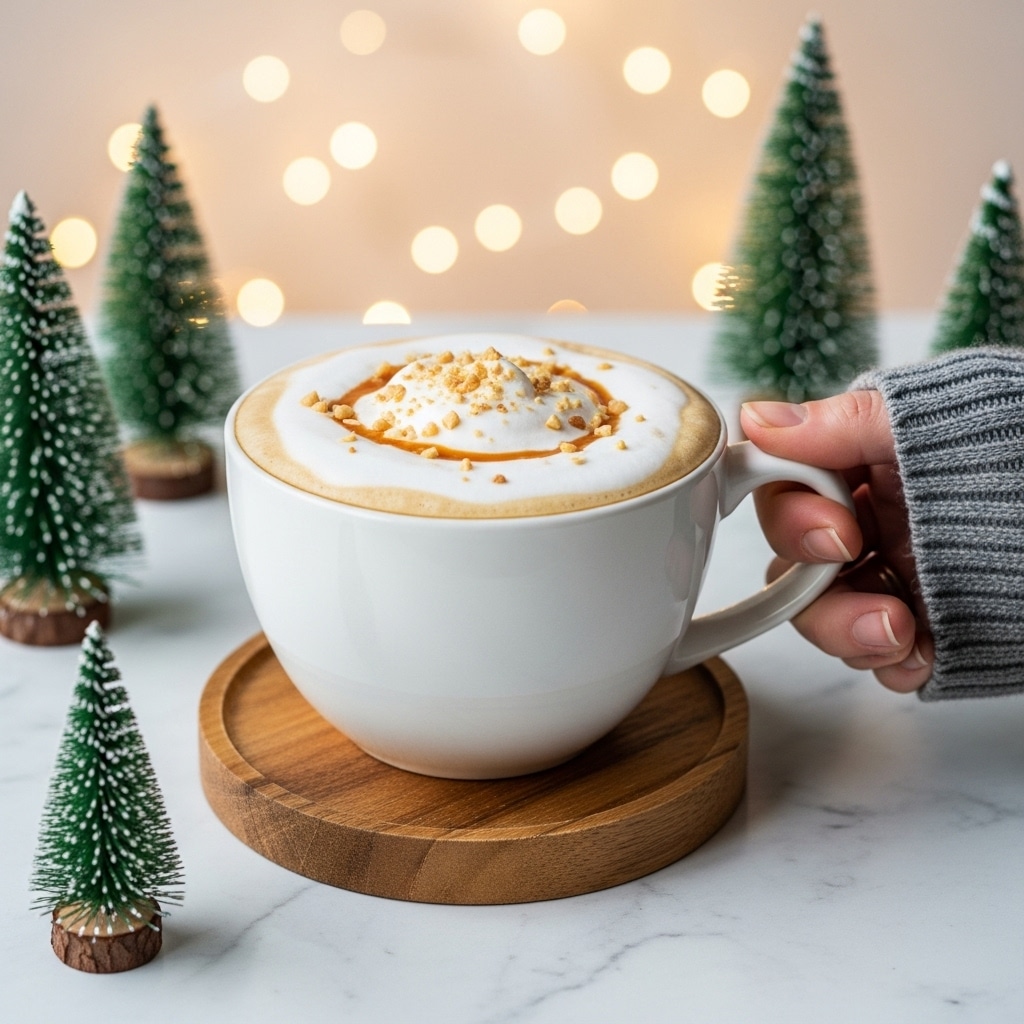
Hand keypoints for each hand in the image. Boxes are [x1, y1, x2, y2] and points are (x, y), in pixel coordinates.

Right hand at [741, 391, 932, 692]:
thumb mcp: (944, 421)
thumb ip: (845, 423)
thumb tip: (757, 419)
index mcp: (866, 467)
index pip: (786, 493)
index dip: (791, 518)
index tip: (837, 534)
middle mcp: (872, 526)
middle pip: (794, 568)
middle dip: (816, 589)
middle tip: (861, 583)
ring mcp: (897, 580)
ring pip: (824, 619)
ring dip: (846, 632)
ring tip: (898, 633)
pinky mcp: (925, 628)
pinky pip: (878, 658)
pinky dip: (891, 663)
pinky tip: (920, 654)